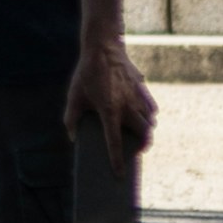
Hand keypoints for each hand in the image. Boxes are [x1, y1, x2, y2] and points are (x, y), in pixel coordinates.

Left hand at [69, 27, 157, 159]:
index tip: (119, 175)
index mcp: (110, 111)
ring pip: (150, 122)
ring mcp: (137, 98)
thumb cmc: (86, 73)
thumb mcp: (74, 95)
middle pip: (144, 135)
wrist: (103, 47)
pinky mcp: (143, 89)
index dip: (117, 161)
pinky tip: (143, 116)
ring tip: (138, 134)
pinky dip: (149, 115)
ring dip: (146, 131)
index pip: (115, 143)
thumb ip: (71, 118)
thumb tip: (72, 137)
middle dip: (142, 146)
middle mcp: (127, 107)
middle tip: (136, 150)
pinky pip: (151, 108)